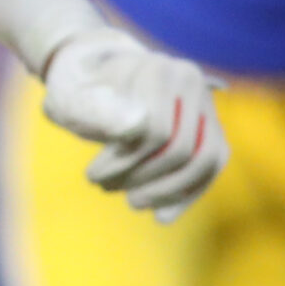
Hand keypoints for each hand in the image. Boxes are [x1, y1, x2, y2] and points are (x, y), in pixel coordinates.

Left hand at [41, 27, 227, 221]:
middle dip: (142, 178)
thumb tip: (134, 127)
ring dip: (167, 191)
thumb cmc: (79, 92)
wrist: (97, 78)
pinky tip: (161, 216)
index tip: (92, 177)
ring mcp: (205, 103)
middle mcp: (189, 80)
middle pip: (180, 148)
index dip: (124, 162)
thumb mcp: (72, 98)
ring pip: (203, 160)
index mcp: (157, 69)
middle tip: (106, 188)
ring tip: (132, 202)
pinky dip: (187, 193)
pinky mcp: (211, 127)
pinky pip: (211, 166)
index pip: (154, 131)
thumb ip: (97, 110)